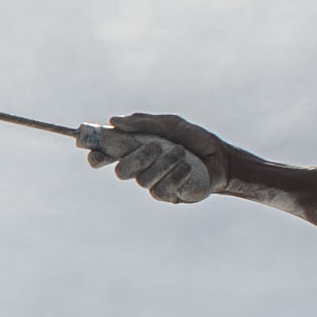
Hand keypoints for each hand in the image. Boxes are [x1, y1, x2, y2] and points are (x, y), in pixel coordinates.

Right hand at [81, 114, 227, 204]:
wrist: (221, 157)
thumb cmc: (195, 140)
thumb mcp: (171, 124)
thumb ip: (142, 122)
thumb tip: (113, 121)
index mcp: (136, 149)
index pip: (108, 154)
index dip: (96, 155)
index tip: (94, 152)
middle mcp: (141, 168)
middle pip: (121, 171)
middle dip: (135, 159)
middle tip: (154, 147)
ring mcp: (153, 183)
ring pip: (142, 180)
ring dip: (162, 164)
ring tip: (181, 152)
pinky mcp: (168, 195)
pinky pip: (160, 190)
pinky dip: (174, 176)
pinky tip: (187, 167)